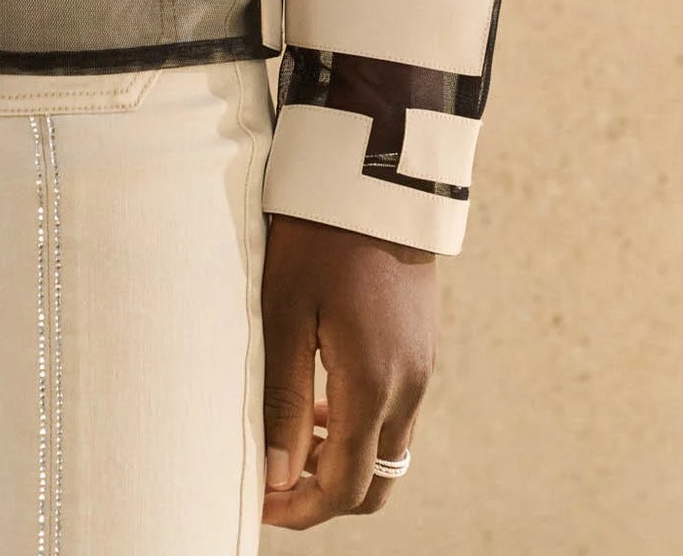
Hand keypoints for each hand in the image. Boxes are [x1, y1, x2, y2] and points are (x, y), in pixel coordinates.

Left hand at [260, 214, 435, 526]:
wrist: (375, 172)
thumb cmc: (318, 237)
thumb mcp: (285, 313)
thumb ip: (283, 400)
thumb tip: (276, 477)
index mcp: (374, 385)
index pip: (345, 488)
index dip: (300, 510)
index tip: (258, 505)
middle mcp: (409, 386)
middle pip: (376, 482)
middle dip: (325, 495)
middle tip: (275, 479)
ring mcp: (422, 367)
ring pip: (388, 449)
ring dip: (343, 458)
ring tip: (292, 435)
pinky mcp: (423, 346)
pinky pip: (397, 411)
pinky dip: (361, 424)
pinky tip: (323, 395)